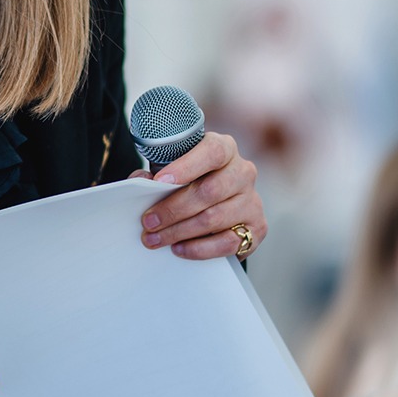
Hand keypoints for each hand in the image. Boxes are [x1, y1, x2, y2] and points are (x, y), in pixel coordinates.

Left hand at [132, 131, 266, 260]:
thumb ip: (156, 173)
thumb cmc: (191, 180)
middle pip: (210, 191)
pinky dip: (200, 248)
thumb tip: (140, 181)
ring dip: (180, 231)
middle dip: (174, 209)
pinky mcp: (257, 227)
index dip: (185, 167)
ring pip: (215, 218)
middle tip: (149, 222)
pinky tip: (179, 248)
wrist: (217, 202)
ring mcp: (252, 200)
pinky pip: (228, 242)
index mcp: (225, 148)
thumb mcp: (174, 169)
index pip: (212, 153)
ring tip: (156, 238)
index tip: (159, 181)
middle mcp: (243, 172)